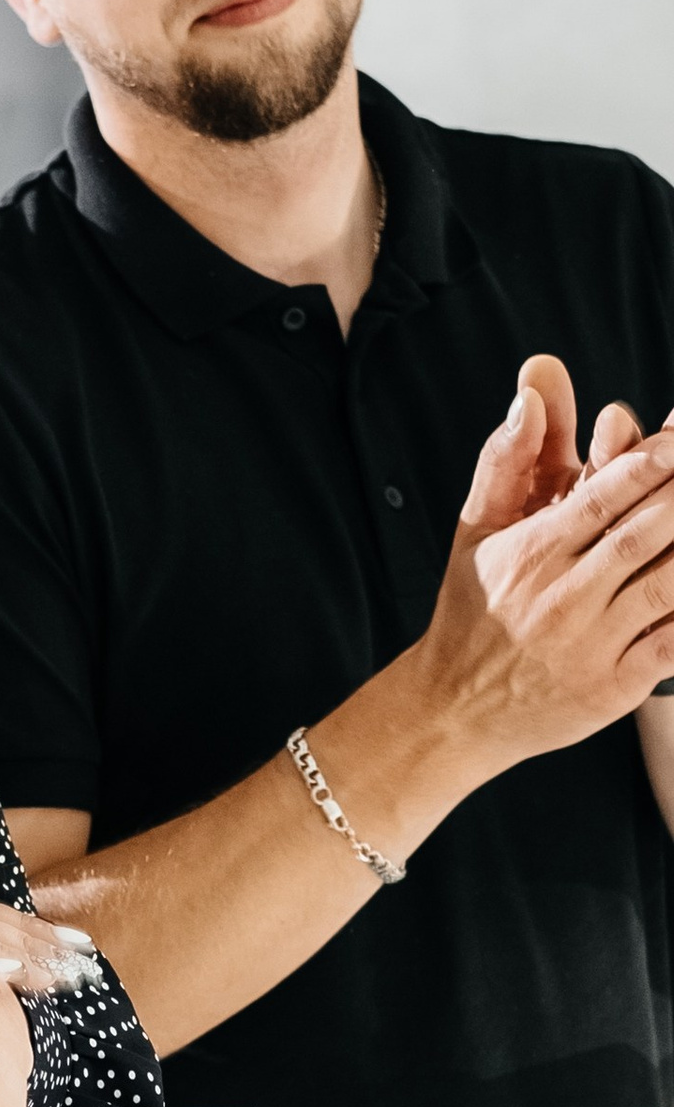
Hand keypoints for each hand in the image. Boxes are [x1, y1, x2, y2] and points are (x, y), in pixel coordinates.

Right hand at [408, 353, 673, 768]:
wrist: (454, 711)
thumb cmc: (471, 612)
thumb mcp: (476, 532)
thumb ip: (506, 460)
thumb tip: (530, 395)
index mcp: (532, 553)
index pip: (601, 497)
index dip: (648, 465)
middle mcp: (562, 597)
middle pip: (640, 536)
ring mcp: (591, 644)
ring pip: (663, 586)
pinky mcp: (613, 687)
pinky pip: (670, 645)